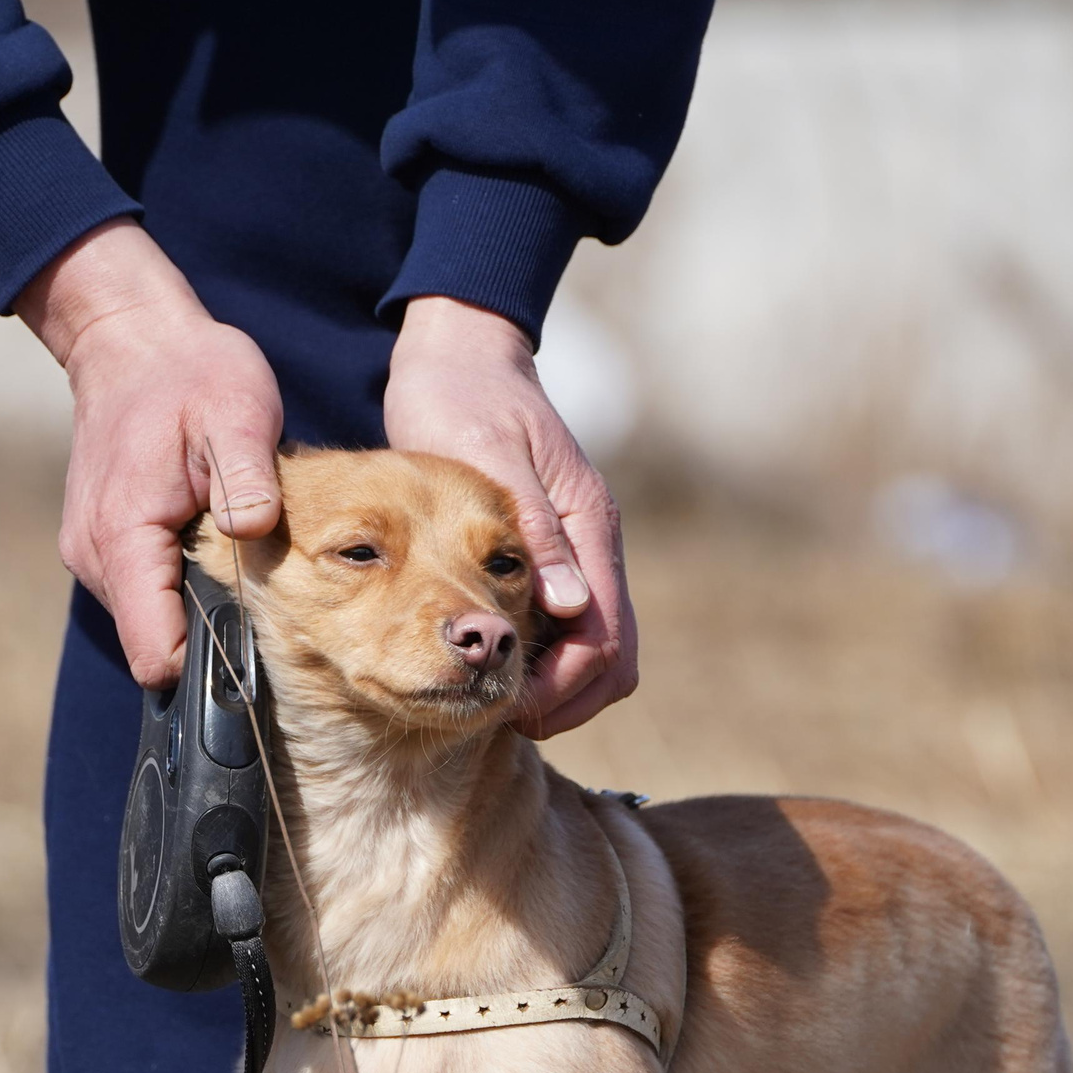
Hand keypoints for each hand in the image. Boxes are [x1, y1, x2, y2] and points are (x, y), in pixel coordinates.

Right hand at [18, 219, 283, 686]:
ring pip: (150, 624)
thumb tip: (253, 531)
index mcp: (125, 536)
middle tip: (266, 603)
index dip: (207, 666)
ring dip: (196, 610)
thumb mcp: (237, 411)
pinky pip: (145, 595)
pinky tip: (212, 551)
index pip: (154, 652)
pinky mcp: (102, 548)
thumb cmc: (191, 371)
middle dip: (211, 640)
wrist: (133, 339)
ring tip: (240, 566)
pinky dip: (180, 588)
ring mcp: (93, 554)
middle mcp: (96, 557)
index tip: (258, 649)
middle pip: (154, 646)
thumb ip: (246, 476)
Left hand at [383, 295, 633, 738]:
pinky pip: (568, 627)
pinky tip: (496, 662)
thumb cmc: (461, 400)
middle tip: (503, 715)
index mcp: (590, 525)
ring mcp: (579, 551)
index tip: (511, 708)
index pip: (604, 639)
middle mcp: (595, 544)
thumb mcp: (489, 459)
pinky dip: (544, 659)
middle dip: (567, 700)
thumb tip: (570, 607)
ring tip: (496, 698)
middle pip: (612, 659)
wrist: (460, 356)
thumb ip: (533, 533)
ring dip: (557, 685)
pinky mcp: (555, 554)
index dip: (565, 688)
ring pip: (595, 649)